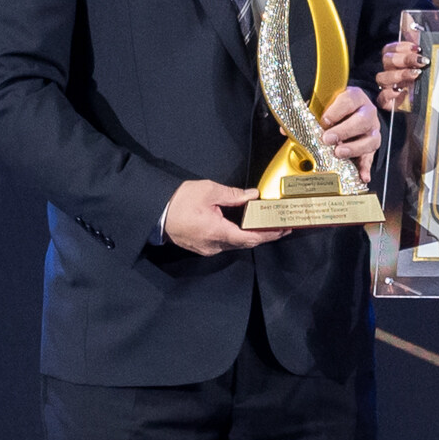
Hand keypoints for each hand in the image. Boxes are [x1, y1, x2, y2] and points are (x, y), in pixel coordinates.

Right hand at [164, 180, 280, 255]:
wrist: (155, 213)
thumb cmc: (178, 201)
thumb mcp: (208, 191)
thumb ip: (233, 195)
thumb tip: (253, 195)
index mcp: (218, 232)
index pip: (251, 238)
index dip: (269, 235)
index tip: (283, 229)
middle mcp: (214, 245)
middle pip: (246, 243)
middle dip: (265, 235)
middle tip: (281, 226)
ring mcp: (208, 249)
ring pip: (236, 244)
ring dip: (252, 236)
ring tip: (267, 225)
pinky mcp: (202, 247)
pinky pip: (225, 244)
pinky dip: (238, 236)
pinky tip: (244, 227)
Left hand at [316, 83, 382, 178]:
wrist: (354, 111)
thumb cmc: (336, 108)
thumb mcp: (324, 105)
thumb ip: (308, 114)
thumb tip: (284, 130)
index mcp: (355, 98)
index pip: (349, 101)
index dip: (336, 111)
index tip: (323, 120)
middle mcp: (367, 113)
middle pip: (362, 120)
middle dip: (344, 130)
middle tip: (327, 139)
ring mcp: (372, 131)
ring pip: (370, 140)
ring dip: (354, 148)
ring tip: (338, 153)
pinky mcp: (372, 147)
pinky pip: (370, 158)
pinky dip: (365, 168)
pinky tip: (361, 175)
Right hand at [374, 34, 425, 113]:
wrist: (428, 107)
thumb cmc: (425, 83)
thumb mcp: (424, 64)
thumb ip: (420, 48)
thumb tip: (416, 25)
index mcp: (394, 60)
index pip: (390, 48)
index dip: (402, 46)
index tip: (418, 48)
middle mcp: (388, 71)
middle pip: (387, 60)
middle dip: (404, 59)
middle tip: (421, 61)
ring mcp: (385, 87)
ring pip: (383, 77)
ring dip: (399, 74)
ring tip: (415, 75)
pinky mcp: (386, 103)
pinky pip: (382, 97)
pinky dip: (391, 94)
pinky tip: (403, 91)